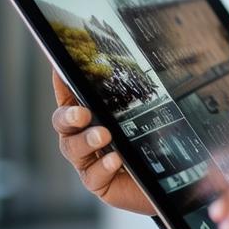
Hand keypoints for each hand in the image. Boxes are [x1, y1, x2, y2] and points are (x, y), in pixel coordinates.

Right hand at [50, 68, 155, 215]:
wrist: (167, 178)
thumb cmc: (154, 140)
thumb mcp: (149, 111)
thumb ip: (142, 88)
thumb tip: (156, 47)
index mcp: (92, 113)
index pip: (71, 93)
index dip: (62, 81)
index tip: (60, 69)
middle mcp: (82, 135)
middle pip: (63, 122)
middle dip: (69, 116)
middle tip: (82, 114)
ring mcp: (87, 160)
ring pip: (73, 148)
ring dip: (86, 140)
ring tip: (103, 135)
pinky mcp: (97, 182)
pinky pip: (93, 175)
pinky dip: (102, 166)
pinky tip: (115, 159)